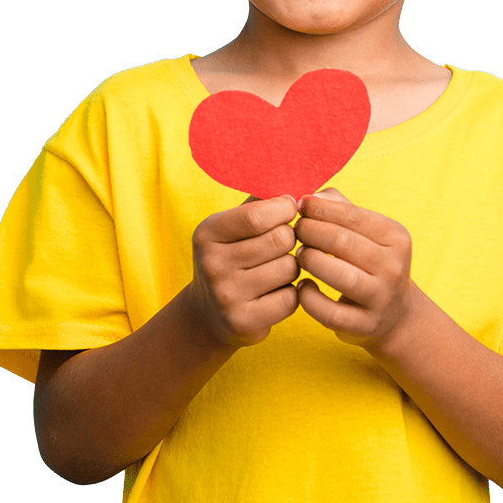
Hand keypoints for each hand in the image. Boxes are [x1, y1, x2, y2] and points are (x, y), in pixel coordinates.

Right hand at [187, 194, 299, 349]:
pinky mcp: (244, 323)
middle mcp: (212, 264)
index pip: (259, 214)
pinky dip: (291, 293)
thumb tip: (294, 179)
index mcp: (208, 233)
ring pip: (290, 268)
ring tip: (277, 268)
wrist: (207, 315)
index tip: (289, 210)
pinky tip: (275, 292)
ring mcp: (227, 296)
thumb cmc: (231, 256)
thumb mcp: (231, 225)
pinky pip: (291, 298)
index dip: (285, 209)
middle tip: (282, 244)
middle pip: (281, 240)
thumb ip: (259, 202)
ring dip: (292, 267)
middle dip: (290, 239)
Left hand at [294, 188, 414, 350]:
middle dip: (311, 232)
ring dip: (310, 261)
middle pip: (342, 242)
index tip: (300, 207)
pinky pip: (329, 312)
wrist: (394, 314)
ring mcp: (381, 299)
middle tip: (295, 231)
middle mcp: (394, 268)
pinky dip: (309, 298)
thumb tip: (311, 198)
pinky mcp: (364, 326)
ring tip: (299, 256)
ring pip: (339, 276)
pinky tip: (302, 286)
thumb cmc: (370, 261)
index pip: (353, 215)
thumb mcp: (366, 230)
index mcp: (396, 237)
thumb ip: (339, 207)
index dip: (321, 209)